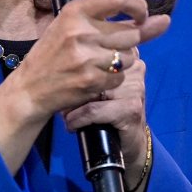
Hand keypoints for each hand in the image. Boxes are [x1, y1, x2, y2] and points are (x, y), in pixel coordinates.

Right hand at [0, 0, 169, 173]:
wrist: (30, 88)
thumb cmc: (55, 53)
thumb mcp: (76, 27)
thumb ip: (120, 22)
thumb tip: (165, 20)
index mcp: (74, 11)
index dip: (138, 5)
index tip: (142, 15)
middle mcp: (80, 31)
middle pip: (131, 33)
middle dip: (129, 42)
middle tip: (109, 48)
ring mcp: (85, 57)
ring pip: (128, 57)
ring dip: (121, 62)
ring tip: (99, 63)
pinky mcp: (90, 80)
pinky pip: (120, 77)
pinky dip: (114, 79)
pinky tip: (96, 78)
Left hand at [63, 48, 148, 189]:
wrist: (127, 143)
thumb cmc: (108, 109)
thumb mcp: (100, 84)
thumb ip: (90, 66)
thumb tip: (55, 59)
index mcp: (128, 54)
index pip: (98, 48)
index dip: (77, 65)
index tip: (65, 81)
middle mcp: (135, 66)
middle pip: (93, 69)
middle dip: (73, 87)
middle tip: (63, 101)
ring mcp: (136, 86)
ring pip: (91, 90)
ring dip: (72, 105)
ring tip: (66, 114)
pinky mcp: (131, 107)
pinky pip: (93, 110)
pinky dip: (77, 119)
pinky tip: (72, 125)